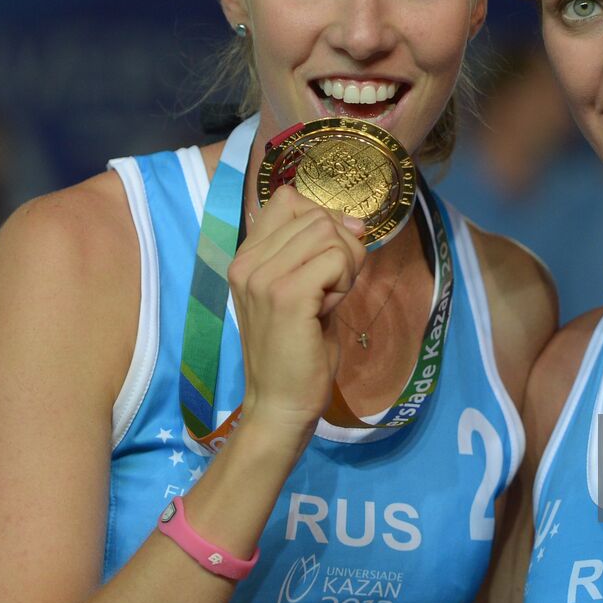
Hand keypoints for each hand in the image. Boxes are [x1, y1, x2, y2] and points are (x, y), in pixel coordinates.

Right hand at [226, 185, 366, 438]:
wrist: (280, 403)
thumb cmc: (297, 350)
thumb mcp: (304, 289)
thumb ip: (320, 252)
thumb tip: (356, 222)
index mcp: (246, 256)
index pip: (288, 198)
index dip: (323, 220)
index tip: (329, 259)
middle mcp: (247, 260)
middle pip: (317, 214)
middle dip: (341, 248)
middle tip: (331, 290)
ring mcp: (262, 276)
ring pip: (329, 232)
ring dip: (345, 264)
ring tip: (328, 299)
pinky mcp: (286, 294)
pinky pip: (337, 259)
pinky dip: (346, 280)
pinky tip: (329, 309)